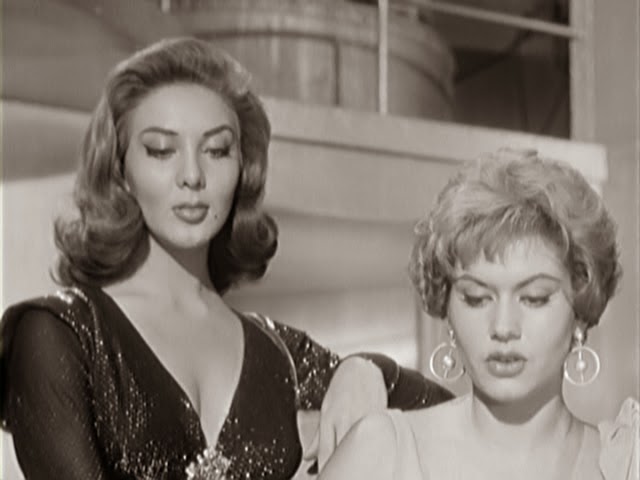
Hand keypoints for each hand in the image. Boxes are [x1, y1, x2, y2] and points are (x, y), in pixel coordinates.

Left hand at [303, 356, 386, 471]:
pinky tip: (370, 451)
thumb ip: (318, 437)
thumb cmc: (343, 388)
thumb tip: (308, 457)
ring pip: (360, 449)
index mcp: (330, 419)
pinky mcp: (380, 418)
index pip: (326, 456)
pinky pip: (376, 440)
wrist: (362, 368)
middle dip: (342, 468)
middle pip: (343, 455)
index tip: (325, 476)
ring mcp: (364, 419)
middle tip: (342, 472)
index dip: (325, 471)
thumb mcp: (326, 409)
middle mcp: (346, 420)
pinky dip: (372, 448)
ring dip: (357, 459)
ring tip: (356, 464)